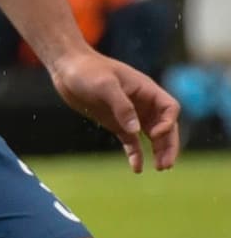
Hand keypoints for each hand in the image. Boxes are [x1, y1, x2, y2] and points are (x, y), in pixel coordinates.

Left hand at [49, 48, 180, 172]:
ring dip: (158, 151)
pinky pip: (132, 142)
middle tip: (167, 165)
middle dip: (168, 144)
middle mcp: (143, 103)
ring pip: (152, 136)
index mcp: (146, 90)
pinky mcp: (117, 123)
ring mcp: (130, 114)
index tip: (153, 134)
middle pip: (165, 126)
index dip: (168, 123)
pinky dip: (136, 154)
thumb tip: (136, 130)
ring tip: (160, 168)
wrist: (67, 69)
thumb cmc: (88, 71)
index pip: (169, 108)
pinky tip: (136, 168)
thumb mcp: (105, 85)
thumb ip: (122, 106)